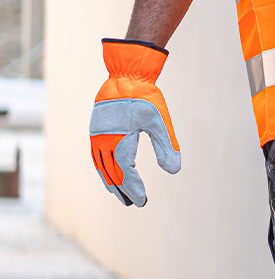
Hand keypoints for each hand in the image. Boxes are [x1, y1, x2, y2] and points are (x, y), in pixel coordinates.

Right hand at [89, 39, 180, 206]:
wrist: (126, 75)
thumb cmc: (145, 97)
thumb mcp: (160, 121)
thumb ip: (166, 146)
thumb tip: (174, 171)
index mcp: (120, 141)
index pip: (126, 174)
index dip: (135, 189)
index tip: (142, 202)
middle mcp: (104, 141)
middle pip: (112, 174)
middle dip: (123, 190)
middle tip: (135, 203)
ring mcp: (97, 136)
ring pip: (102, 167)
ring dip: (111, 182)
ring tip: (121, 195)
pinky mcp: (96, 130)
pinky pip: (97, 156)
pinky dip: (103, 169)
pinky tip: (110, 174)